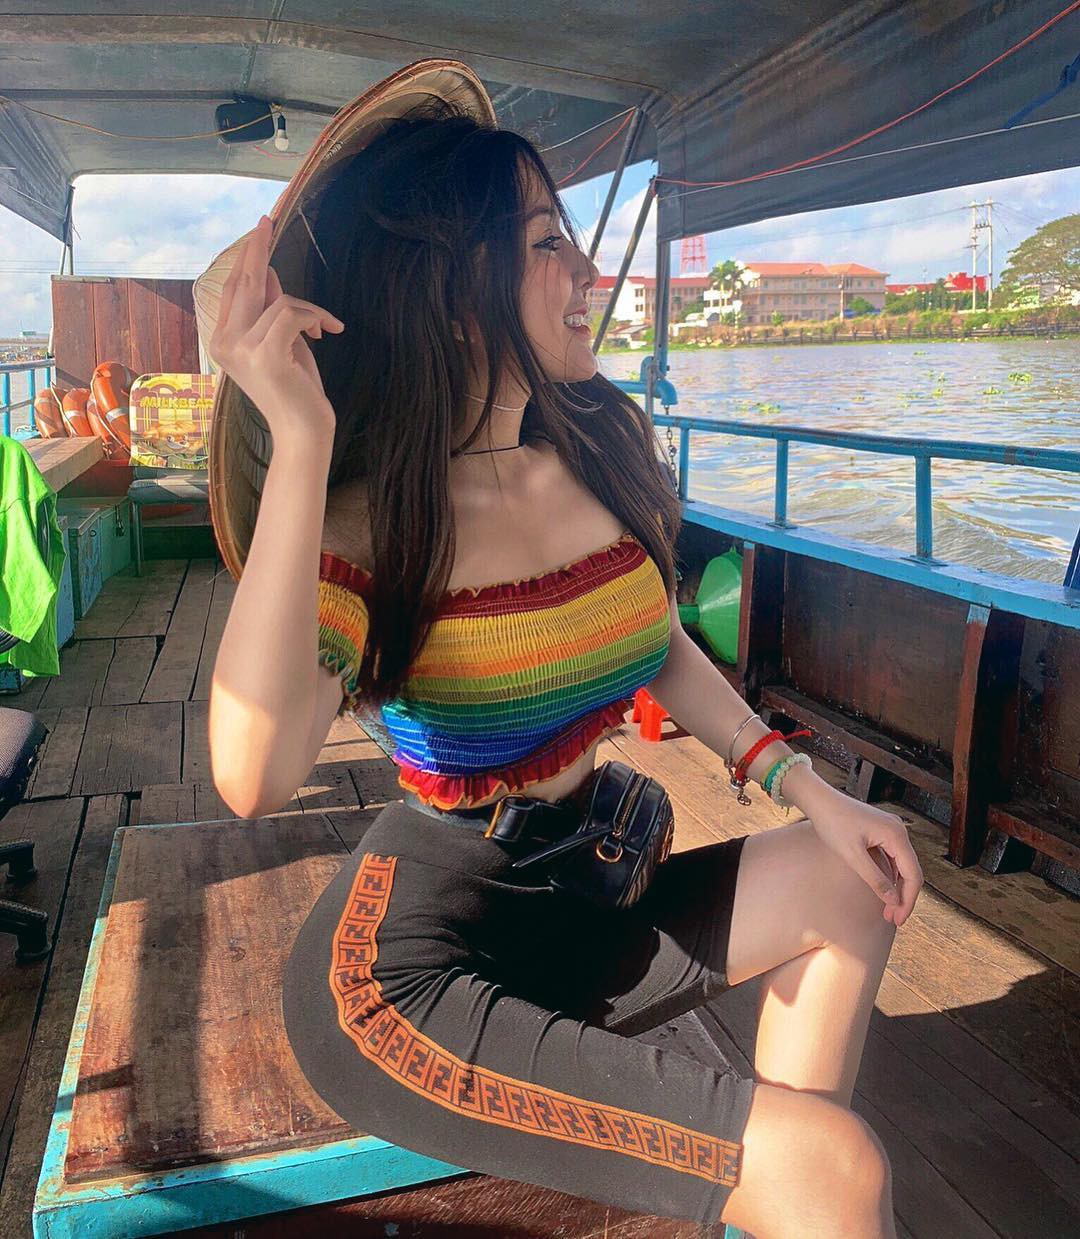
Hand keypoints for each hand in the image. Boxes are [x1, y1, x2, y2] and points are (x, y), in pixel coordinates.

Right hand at [207, 214, 343, 445]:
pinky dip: (315, 318)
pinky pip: (292, 312)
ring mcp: (242, 348)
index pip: (233, 289)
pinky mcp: (264, 354)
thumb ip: (270, 309)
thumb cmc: (296, 391)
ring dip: (310, 311)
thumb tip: (265, 271)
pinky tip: (328, 333)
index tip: (260, 228)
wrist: (302, 432)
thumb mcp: (283, 343)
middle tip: (268, 218)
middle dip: (258, 247)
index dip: (246, 257)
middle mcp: (225, 343)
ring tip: (323, 331)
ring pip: (280, 300)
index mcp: (224, 341)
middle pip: (244, 282)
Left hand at [808, 789, 923, 925]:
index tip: (898, 920)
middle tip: (893, 920)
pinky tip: (883, 891)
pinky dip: (890, 876)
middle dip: (903, 897)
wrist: (819, 800)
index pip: (913, 875)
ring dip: (896, 888)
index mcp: (896, 835)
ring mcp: (891, 830)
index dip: (908, 900)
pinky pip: (892, 858)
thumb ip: (874, 879)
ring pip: (902, 866)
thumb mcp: (852, 855)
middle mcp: (899, 830)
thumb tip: (893, 901)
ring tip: (887, 911)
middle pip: (910, 871)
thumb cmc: (832, 823)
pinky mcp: (882, 831)